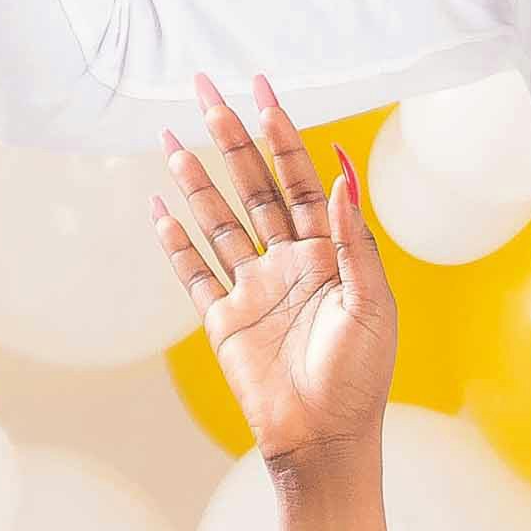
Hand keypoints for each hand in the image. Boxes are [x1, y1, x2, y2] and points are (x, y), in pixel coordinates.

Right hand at [154, 74, 395, 467]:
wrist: (324, 441)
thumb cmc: (360, 378)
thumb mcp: (371, 303)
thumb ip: (355, 238)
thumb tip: (343, 172)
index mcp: (330, 252)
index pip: (301, 178)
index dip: (281, 133)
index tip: (260, 90)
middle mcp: (289, 261)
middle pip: (253, 185)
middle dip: (230, 136)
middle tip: (204, 89)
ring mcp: (253, 287)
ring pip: (218, 219)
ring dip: (196, 178)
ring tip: (171, 136)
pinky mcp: (223, 320)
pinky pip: (193, 271)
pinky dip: (175, 240)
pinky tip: (159, 206)